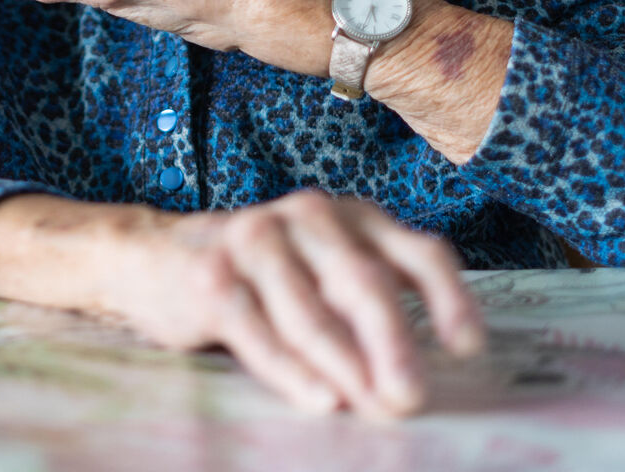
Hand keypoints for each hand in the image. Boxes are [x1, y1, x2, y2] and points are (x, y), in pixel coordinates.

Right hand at [108, 190, 483, 415]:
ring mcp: (256, 240)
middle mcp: (309, 217)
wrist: (156, 256)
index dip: (449, 298)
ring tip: (373, 407)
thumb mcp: (326, 274)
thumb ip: (371, 307)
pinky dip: (290, 370)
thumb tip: (415, 378)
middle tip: (411, 396)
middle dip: (393, 343)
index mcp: (353, 218)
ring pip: (310, 309)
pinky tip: (317, 399)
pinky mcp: (211, 274)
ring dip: (345, 365)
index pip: (418, 252)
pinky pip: (257, 329)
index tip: (467, 347)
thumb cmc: (265, 277)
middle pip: (363, 280)